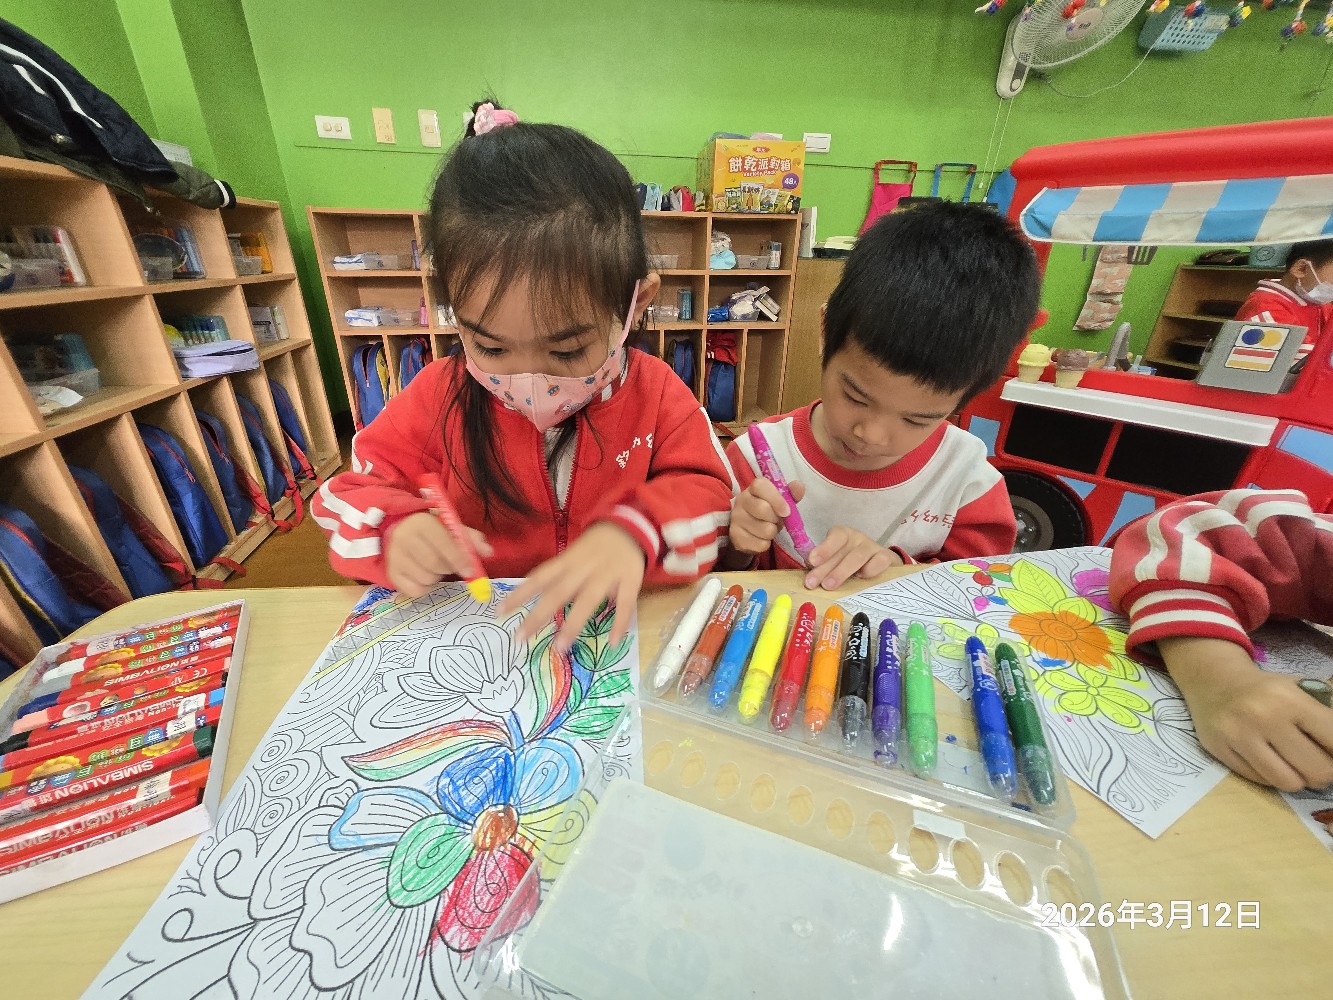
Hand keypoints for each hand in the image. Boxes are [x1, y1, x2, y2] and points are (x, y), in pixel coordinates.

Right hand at [384, 512, 493, 597]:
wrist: (397, 531)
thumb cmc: (430, 530)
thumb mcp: (450, 528)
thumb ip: (471, 539)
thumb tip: (488, 552)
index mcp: (421, 523)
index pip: (443, 543)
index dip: (459, 559)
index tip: (470, 571)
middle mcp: (403, 539)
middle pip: (434, 564)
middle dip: (449, 568)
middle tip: (452, 566)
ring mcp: (395, 558)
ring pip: (426, 579)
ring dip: (438, 577)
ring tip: (435, 567)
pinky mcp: (391, 574)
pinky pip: (416, 591)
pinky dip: (426, 588)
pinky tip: (425, 576)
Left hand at [499, 523, 645, 650]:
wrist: (630, 527)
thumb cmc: (595, 547)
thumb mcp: (573, 556)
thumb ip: (559, 577)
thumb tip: (539, 603)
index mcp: (567, 561)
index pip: (538, 578)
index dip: (519, 594)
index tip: (499, 612)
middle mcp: (584, 569)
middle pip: (558, 593)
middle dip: (538, 616)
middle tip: (520, 638)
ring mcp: (607, 575)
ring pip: (588, 600)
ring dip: (573, 624)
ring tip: (559, 647)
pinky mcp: (630, 580)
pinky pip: (624, 604)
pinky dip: (619, 623)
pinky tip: (613, 643)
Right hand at [729, 478, 805, 554]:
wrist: (747, 529)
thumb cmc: (768, 510)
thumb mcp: (781, 500)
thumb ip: (791, 493)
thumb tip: (799, 486)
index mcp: (753, 488)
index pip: (761, 487)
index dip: (776, 499)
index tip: (787, 511)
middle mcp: (741, 500)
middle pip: (762, 509)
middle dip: (777, 519)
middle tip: (778, 520)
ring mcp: (736, 519)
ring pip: (764, 530)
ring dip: (773, 532)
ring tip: (769, 528)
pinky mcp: (735, 536)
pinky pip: (760, 544)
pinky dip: (766, 544)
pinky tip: (761, 538)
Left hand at [803, 526, 900, 590]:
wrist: (880, 563)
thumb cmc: (850, 562)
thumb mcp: (835, 561)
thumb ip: (824, 566)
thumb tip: (809, 580)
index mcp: (843, 535)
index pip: (834, 537)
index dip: (823, 548)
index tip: (812, 561)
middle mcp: (857, 538)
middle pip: (841, 552)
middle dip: (824, 568)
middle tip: (812, 583)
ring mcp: (872, 547)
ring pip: (857, 557)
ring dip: (841, 572)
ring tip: (828, 585)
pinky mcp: (887, 557)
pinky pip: (879, 562)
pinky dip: (870, 570)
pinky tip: (861, 578)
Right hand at [1160, 636, 1332, 791]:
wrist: (1212, 679)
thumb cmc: (1266, 688)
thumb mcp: (1302, 689)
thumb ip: (1328, 713)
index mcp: (1290, 699)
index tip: (1332, 752)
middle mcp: (1263, 717)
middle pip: (1317, 770)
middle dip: (1325, 772)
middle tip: (1319, 764)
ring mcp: (1238, 735)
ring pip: (1288, 782)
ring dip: (1298, 779)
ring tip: (1296, 767)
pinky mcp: (1219, 749)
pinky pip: (1260, 780)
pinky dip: (1271, 776)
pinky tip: (1269, 761)